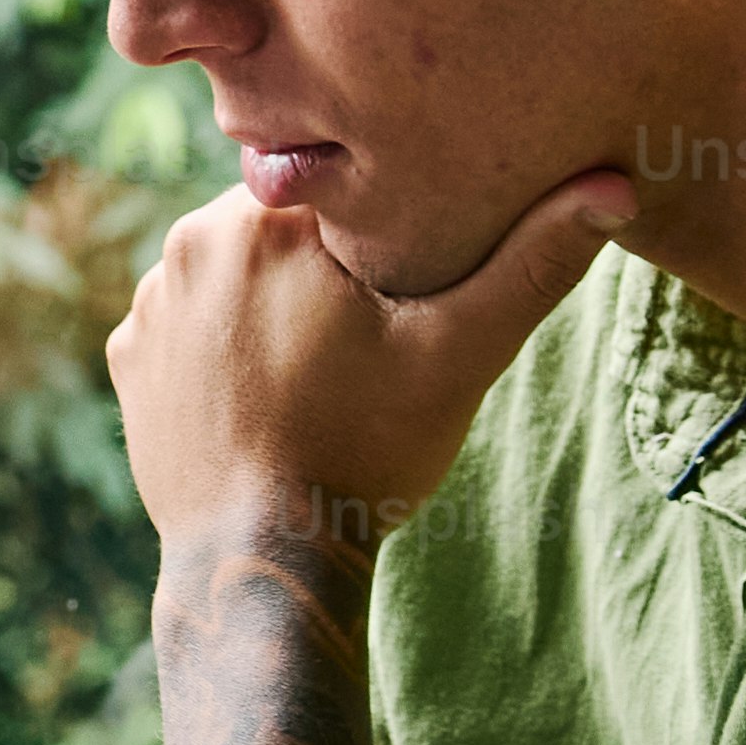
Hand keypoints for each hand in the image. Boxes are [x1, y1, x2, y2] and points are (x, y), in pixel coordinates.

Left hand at [100, 161, 634, 567]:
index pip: (341, 183)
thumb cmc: (366, 453)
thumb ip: (533, 263)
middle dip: (327, 264)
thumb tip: (616, 185)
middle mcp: (191, 241)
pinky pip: (191, 323)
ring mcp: (150, 302)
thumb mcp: (462, 354)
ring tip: (323, 368)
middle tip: (374, 334)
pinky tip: (271, 393)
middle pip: (284, 224)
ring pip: (235, 271)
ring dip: (274, 302)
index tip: (411, 278)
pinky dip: (228, 347)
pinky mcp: (128, 356)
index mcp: (268, 218)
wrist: (261, 561)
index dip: (385, 224)